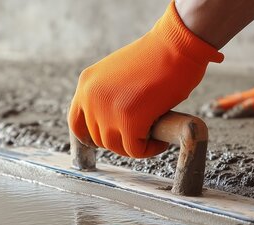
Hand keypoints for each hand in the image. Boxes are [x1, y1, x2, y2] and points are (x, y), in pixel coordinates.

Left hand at [68, 1, 222, 157]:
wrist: (177, 45)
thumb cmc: (157, 58)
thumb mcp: (119, 75)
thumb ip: (109, 96)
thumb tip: (111, 126)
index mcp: (87, 84)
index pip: (77, 124)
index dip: (93, 137)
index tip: (113, 138)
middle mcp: (91, 98)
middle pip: (98, 139)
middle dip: (121, 140)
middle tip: (142, 132)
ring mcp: (107, 110)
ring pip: (117, 147)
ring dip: (136, 146)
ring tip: (153, 134)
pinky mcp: (129, 120)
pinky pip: (136, 150)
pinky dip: (150, 149)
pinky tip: (160, 141)